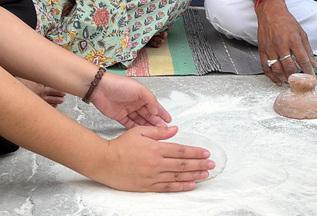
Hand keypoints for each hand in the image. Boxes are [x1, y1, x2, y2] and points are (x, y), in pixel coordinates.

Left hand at [89, 73, 171, 127]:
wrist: (100, 88)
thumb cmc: (119, 85)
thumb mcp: (140, 90)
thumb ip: (150, 100)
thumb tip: (156, 110)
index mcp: (142, 95)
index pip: (155, 105)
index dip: (162, 113)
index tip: (169, 120)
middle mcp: (135, 102)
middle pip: (148, 114)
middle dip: (156, 122)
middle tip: (163, 131)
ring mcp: (127, 110)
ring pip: (140, 120)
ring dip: (147, 126)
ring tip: (154, 134)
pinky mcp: (119, 116)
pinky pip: (130, 124)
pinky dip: (136, 128)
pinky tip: (142, 133)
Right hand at [97, 126, 213, 191]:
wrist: (104, 161)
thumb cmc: (120, 146)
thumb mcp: (139, 131)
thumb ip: (159, 131)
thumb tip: (175, 129)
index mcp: (155, 148)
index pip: (181, 150)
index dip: (196, 152)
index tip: (206, 153)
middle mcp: (156, 163)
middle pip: (183, 164)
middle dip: (200, 164)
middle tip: (212, 165)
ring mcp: (152, 175)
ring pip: (178, 176)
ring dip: (194, 175)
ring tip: (206, 175)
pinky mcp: (147, 186)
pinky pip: (168, 187)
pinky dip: (181, 186)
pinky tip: (190, 184)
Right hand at [256, 0, 316, 84]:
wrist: (270, 12)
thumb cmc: (287, 21)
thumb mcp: (301, 33)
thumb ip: (308, 50)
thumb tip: (315, 65)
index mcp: (293, 39)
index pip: (302, 59)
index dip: (308, 71)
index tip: (312, 78)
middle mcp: (281, 44)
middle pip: (290, 67)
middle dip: (297, 77)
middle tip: (301, 83)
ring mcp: (270, 48)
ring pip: (277, 69)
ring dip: (285, 78)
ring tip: (290, 82)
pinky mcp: (262, 50)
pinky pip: (266, 67)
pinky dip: (271, 76)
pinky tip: (278, 80)